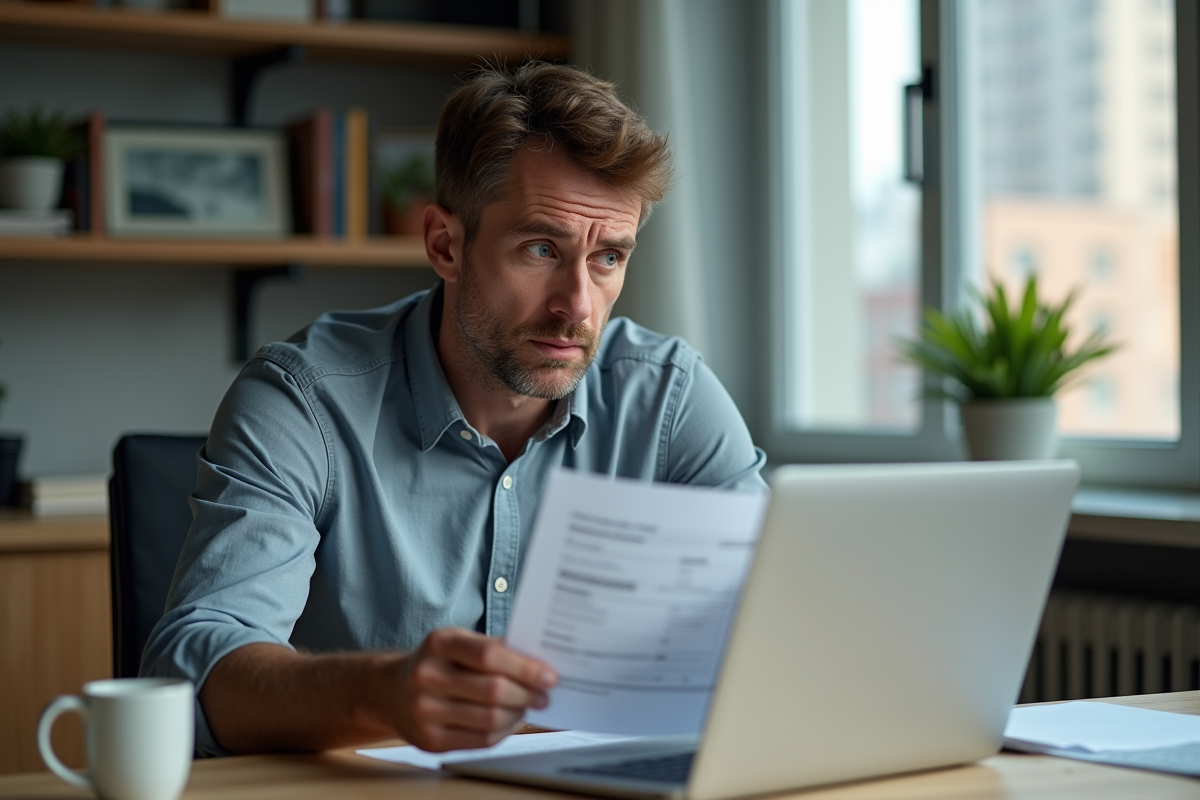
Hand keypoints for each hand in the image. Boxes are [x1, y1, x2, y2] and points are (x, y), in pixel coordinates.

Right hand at [393, 628, 556, 751]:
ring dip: (518, 714)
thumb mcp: (458, 642)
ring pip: (490, 719)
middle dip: (527, 694)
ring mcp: (424, 711)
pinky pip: (481, 741)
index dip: (525, 668)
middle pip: (493, 690)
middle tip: (543, 695)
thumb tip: (538, 664)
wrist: (391, 691)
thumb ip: (493, 648)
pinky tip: (508, 721)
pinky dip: (503, 731)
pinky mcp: (429, 741)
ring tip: (526, 707)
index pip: (489, 655)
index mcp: (439, 643)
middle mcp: (426, 676)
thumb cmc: (437, 663)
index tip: (548, 676)